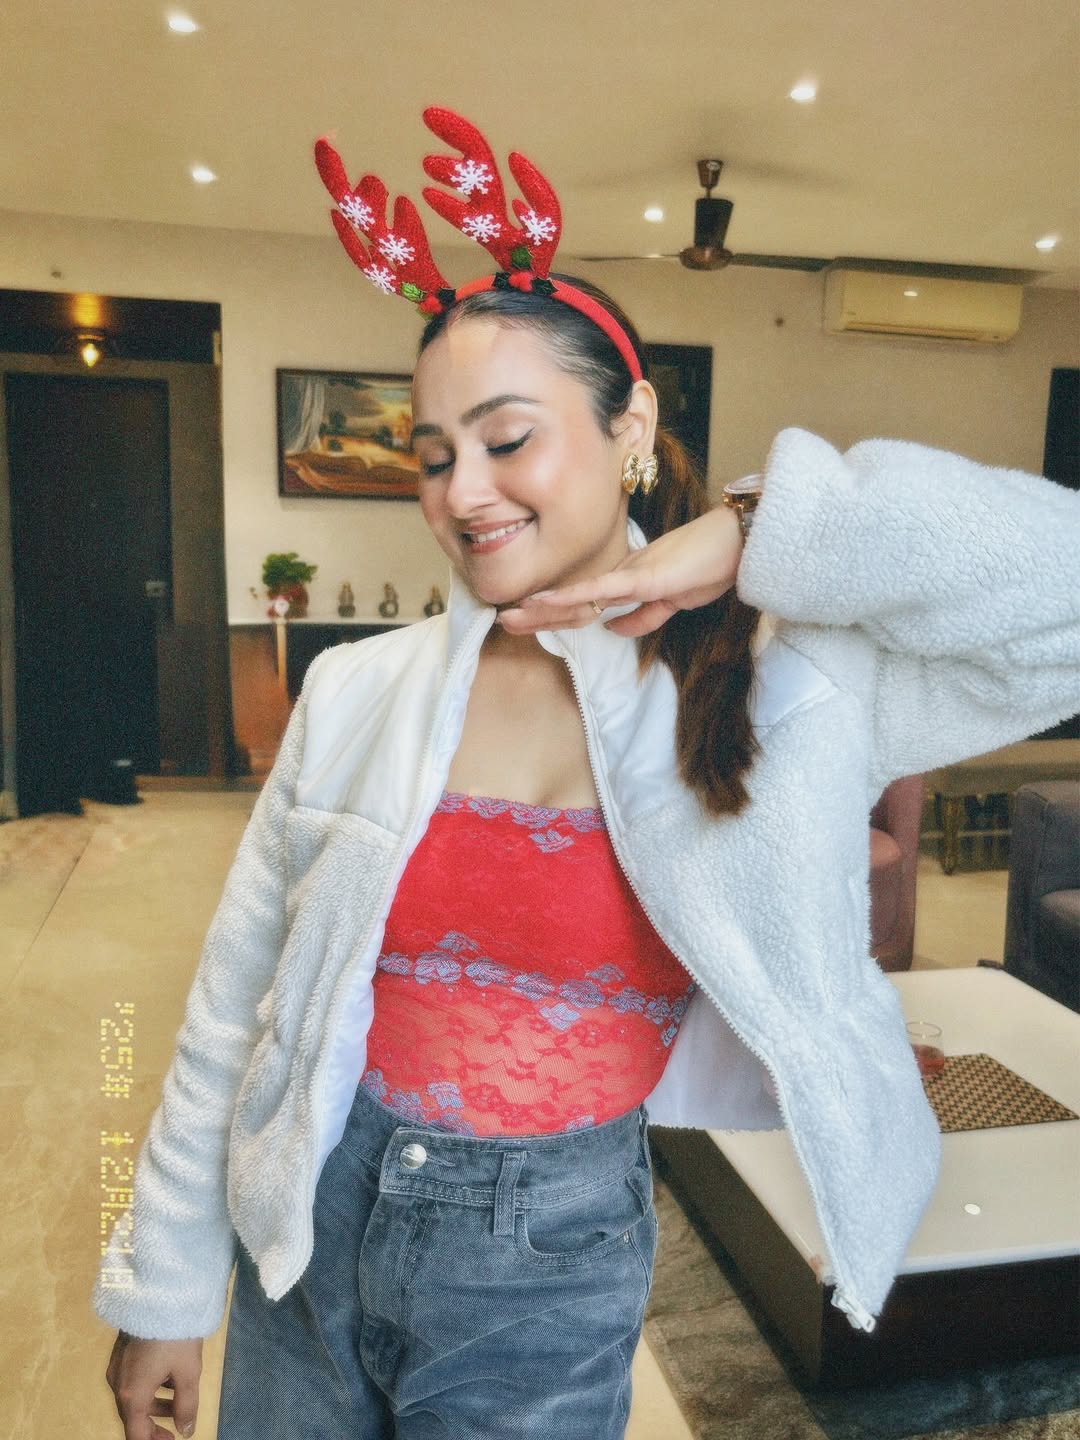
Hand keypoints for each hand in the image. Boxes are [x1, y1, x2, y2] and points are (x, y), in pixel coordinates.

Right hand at [105, 1330, 202, 1437]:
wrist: (159, 1293)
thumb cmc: (175, 1335)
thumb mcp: (188, 1372)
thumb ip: (187, 1406)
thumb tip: (185, 1431)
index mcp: (132, 1395)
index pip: (136, 1434)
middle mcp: (117, 1383)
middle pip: (132, 1416)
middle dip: (153, 1425)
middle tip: (175, 1429)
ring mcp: (116, 1366)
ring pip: (132, 1396)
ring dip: (153, 1404)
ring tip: (176, 1401)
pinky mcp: (120, 1351)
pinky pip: (131, 1379)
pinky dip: (149, 1386)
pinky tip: (168, 1377)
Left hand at [497, 504, 742, 636]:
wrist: (739, 544)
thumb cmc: (712, 566)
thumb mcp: (675, 601)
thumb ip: (643, 617)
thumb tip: (611, 630)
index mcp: (628, 582)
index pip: (584, 603)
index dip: (555, 614)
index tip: (527, 621)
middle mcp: (622, 575)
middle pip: (572, 600)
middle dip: (537, 613)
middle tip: (503, 620)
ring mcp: (631, 574)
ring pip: (579, 597)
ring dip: (544, 608)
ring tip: (511, 616)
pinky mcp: (644, 577)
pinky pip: (602, 590)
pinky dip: (572, 597)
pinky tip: (546, 603)